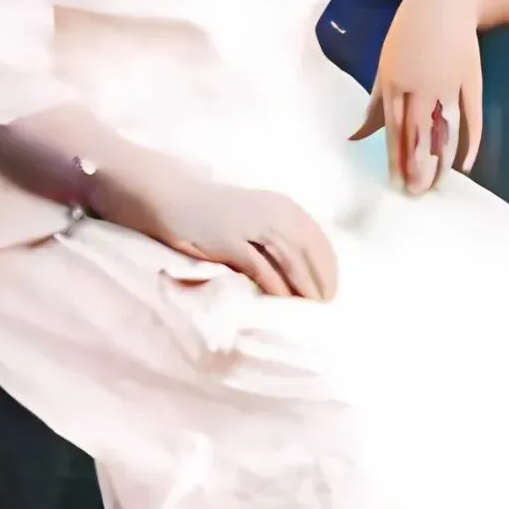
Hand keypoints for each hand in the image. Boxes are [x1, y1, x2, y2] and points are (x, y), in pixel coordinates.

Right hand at [94, 170, 338, 301]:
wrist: (176, 199)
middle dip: (321, 280)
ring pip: (290, 258)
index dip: (329, 267)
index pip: (318, 240)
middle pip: (309, 250)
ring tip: (308, 309)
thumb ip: (279, 238)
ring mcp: (251, 224)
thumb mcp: (256, 219)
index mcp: (283, 206)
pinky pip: (260, 267)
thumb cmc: (219, 214)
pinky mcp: (230, 239)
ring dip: (303, 286)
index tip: (332, 291)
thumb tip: (307, 271)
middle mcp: (273, 211)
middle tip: (324, 307)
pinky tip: (281, 302)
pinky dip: (275, 286)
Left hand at [351, 0, 483, 194]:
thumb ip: (375, 105)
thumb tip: (356, 137)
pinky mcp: (470, 77)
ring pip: (442, 129)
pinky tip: (465, 164)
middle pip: (417, 133)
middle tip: (417, 193)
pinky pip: (471, 115)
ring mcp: (446, 82)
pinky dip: (469, 141)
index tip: (397, 183)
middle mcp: (418, 85)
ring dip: (440, 160)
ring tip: (437, 185)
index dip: (396, 158)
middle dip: (417, 166)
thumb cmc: (409, 33)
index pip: (394, 129)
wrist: (445, 0)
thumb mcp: (385, 65)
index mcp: (393, 81)